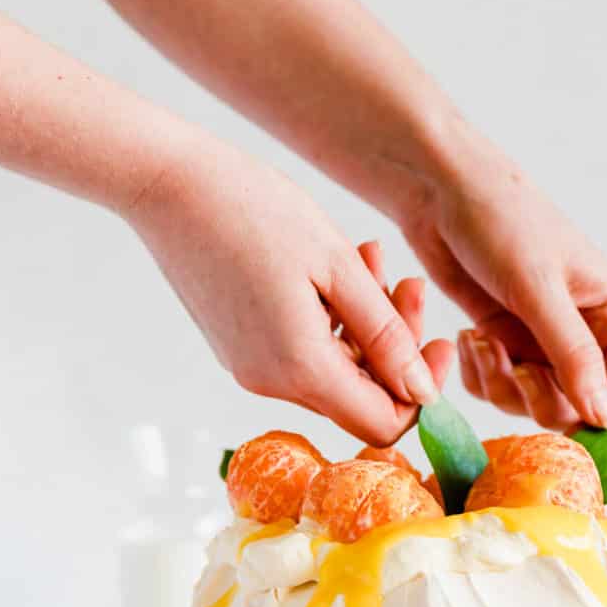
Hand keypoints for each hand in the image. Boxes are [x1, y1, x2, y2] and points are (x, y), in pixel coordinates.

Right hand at [125, 139, 452, 442]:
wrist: (166, 184)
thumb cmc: (252, 209)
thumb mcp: (338, 267)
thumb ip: (386, 335)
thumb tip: (424, 391)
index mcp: (300, 369)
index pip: (383, 422)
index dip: (423, 392)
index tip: (440, 341)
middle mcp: (270, 383)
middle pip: (361, 397)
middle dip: (396, 347)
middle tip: (406, 284)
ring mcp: (250, 368)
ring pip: (334, 372)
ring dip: (365, 326)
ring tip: (370, 260)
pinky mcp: (238, 348)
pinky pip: (302, 353)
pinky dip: (331, 321)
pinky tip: (335, 269)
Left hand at [401, 128, 606, 430]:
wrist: (438, 190)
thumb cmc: (500, 220)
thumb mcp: (539, 288)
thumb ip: (574, 356)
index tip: (572, 421)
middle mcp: (585, 335)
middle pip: (581, 410)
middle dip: (543, 400)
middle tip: (515, 366)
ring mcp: (542, 343)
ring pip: (534, 407)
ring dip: (503, 386)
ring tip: (481, 342)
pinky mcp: (504, 345)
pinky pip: (497, 391)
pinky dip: (479, 376)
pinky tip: (467, 338)